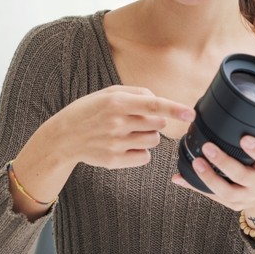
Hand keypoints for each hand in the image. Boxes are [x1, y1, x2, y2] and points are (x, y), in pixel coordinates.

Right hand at [51, 85, 194, 169]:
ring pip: (153, 141)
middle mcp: (117, 122)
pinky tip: (125, 146)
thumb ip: (136, 93)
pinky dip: (140, 152)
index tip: (191, 114)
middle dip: (154, 122)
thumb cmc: (89, 111)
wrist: (63, 137)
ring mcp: (116, 143)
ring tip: (128, 133)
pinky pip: (144, 157)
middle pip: (158, 124)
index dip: (174, 109)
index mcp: (117, 102)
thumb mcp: (108, 93)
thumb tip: (157, 100)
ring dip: (147, 136)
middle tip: (136, 120)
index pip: (153, 105)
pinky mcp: (114, 160)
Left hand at [172, 135, 254, 224]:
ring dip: (209, 177)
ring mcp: (246, 196)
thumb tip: (228, 119)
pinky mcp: (233, 204)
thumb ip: (253, 141)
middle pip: (241, 176)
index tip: (245, 139)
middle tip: (208, 148)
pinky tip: (182, 179)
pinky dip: (196, 187)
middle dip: (224, 162)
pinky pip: (214, 197)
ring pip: (227, 192)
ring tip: (196, 163)